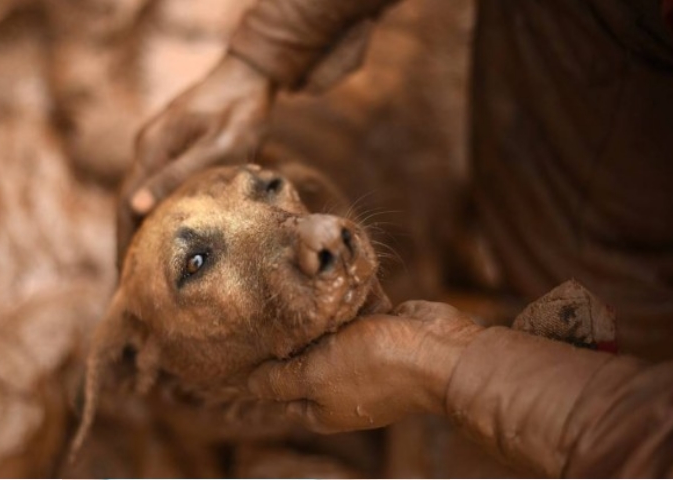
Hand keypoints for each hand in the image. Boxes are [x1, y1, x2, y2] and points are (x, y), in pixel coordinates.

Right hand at [117, 54, 275, 263]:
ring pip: (138, 193)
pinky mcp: (170, 141)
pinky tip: (163, 229)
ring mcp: (156, 142)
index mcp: (153, 149)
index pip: (125, 207)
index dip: (123, 244)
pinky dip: (153, 210)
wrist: (251, 72)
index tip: (124, 280)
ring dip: (138, 228)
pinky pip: (153, 182)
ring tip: (143, 266)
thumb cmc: (241, 110)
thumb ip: (177, 175)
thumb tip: (134, 208)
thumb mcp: (217, 146)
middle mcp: (147, 145)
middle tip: (130, 284)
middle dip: (126, 243)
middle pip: (126, 203)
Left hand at [247, 300, 483, 433]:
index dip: (263, 366)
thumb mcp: (314, 376)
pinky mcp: (381, 332)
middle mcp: (340, 387)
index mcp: (321, 408)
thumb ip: (279, 381)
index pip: (278, 390)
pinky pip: (353, 314)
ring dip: (318, 312)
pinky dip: (346, 299)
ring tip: (299, 285)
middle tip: (273, 303)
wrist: (440, 352)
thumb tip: (248, 385)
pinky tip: (332, 279)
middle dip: (291, 333)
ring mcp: (362, 360)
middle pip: (301, 359)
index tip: (250, 334)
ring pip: (327, 333)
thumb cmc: (374, 366)